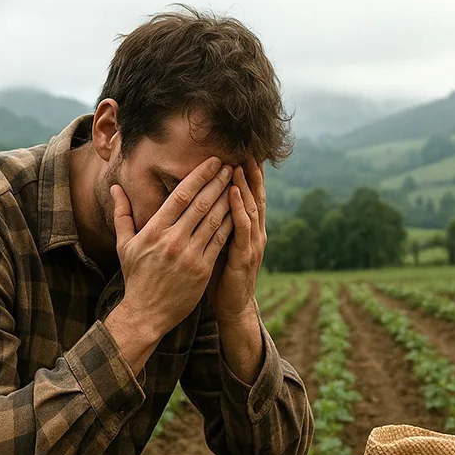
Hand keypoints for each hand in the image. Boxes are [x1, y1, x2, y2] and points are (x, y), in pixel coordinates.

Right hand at [110, 156, 234, 339]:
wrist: (146, 313)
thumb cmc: (135, 277)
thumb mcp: (124, 245)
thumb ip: (122, 214)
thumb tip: (116, 188)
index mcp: (155, 230)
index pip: (181, 195)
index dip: (199, 176)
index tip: (213, 162)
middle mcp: (174, 240)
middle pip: (201, 204)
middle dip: (218, 182)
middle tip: (231, 166)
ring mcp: (190, 255)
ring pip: (214, 221)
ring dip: (228, 200)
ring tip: (238, 183)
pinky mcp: (203, 269)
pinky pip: (220, 241)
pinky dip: (230, 224)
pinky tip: (239, 212)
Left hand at [207, 156, 266, 324]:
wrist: (233, 306)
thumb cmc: (221, 276)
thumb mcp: (218, 245)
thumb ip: (214, 223)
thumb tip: (199, 203)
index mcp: (248, 229)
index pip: (248, 195)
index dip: (247, 175)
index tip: (241, 152)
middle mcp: (255, 232)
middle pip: (255, 196)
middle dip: (251, 173)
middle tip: (246, 149)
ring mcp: (252, 243)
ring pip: (250, 207)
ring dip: (244, 185)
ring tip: (238, 163)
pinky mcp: (245, 255)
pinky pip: (243, 227)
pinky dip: (238, 208)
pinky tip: (232, 193)